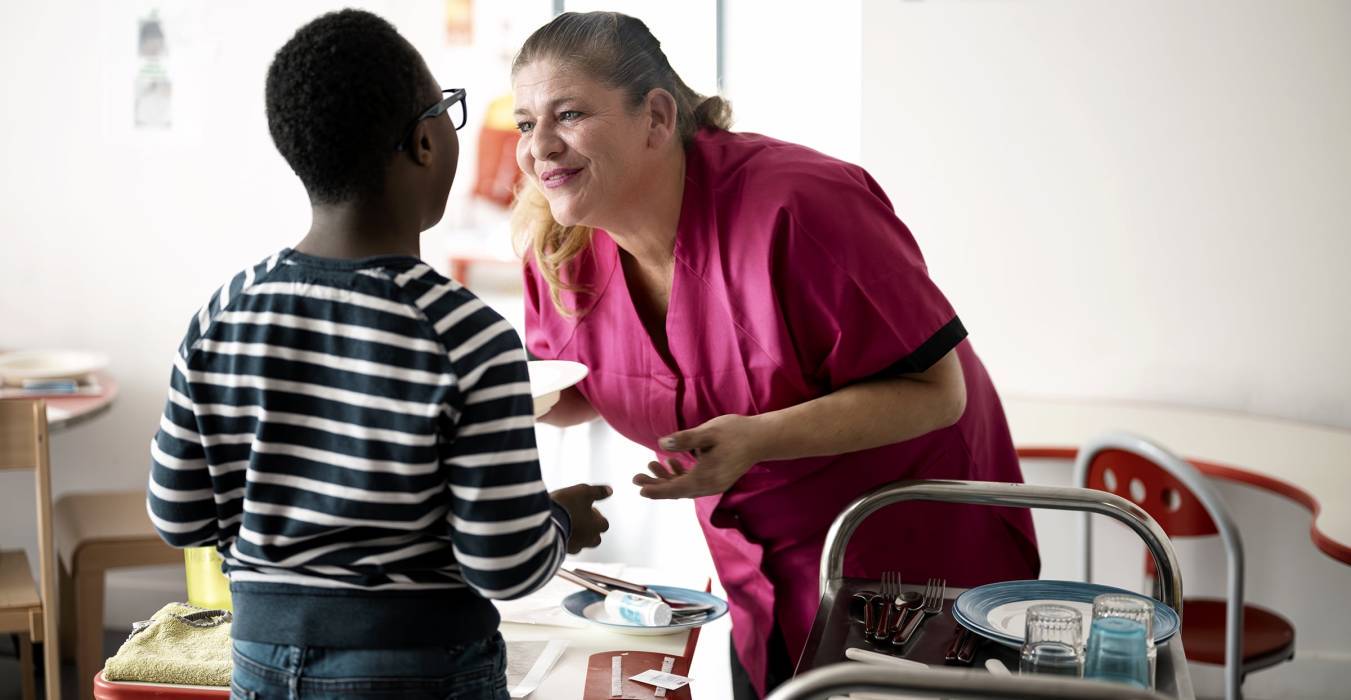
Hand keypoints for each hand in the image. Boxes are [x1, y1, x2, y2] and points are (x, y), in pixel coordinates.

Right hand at [550, 484, 611, 553]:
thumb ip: (598, 492)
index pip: (604, 524)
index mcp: (597, 526)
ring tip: (567, 524)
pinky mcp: (560, 552)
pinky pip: (566, 548)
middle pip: (595, 538)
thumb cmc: (566, 506)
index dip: (596, 516)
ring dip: (577, 536)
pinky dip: (564, 540)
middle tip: (579, 519)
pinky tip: (557, 531)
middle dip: (589, 529)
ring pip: (580, 544)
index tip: (588, 508)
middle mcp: (588, 539)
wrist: (543, 522)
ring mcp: (574, 547)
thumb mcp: (584, 492)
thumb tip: (609, 490)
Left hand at [633, 414, 767, 498]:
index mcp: (705, 478)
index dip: (656, 489)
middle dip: (656, 485)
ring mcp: (714, 484)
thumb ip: (685, 439)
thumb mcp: (708, 432)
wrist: (763, 438)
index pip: (675, 489)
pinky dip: (680, 475)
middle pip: (677, 491)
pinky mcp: (717, 478)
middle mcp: (709, 486)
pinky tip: (672, 462)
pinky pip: (694, 482)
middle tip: (636, 478)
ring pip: (684, 487)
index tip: (639, 488)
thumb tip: (661, 444)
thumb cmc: (736, 432)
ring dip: (667, 479)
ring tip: (651, 466)